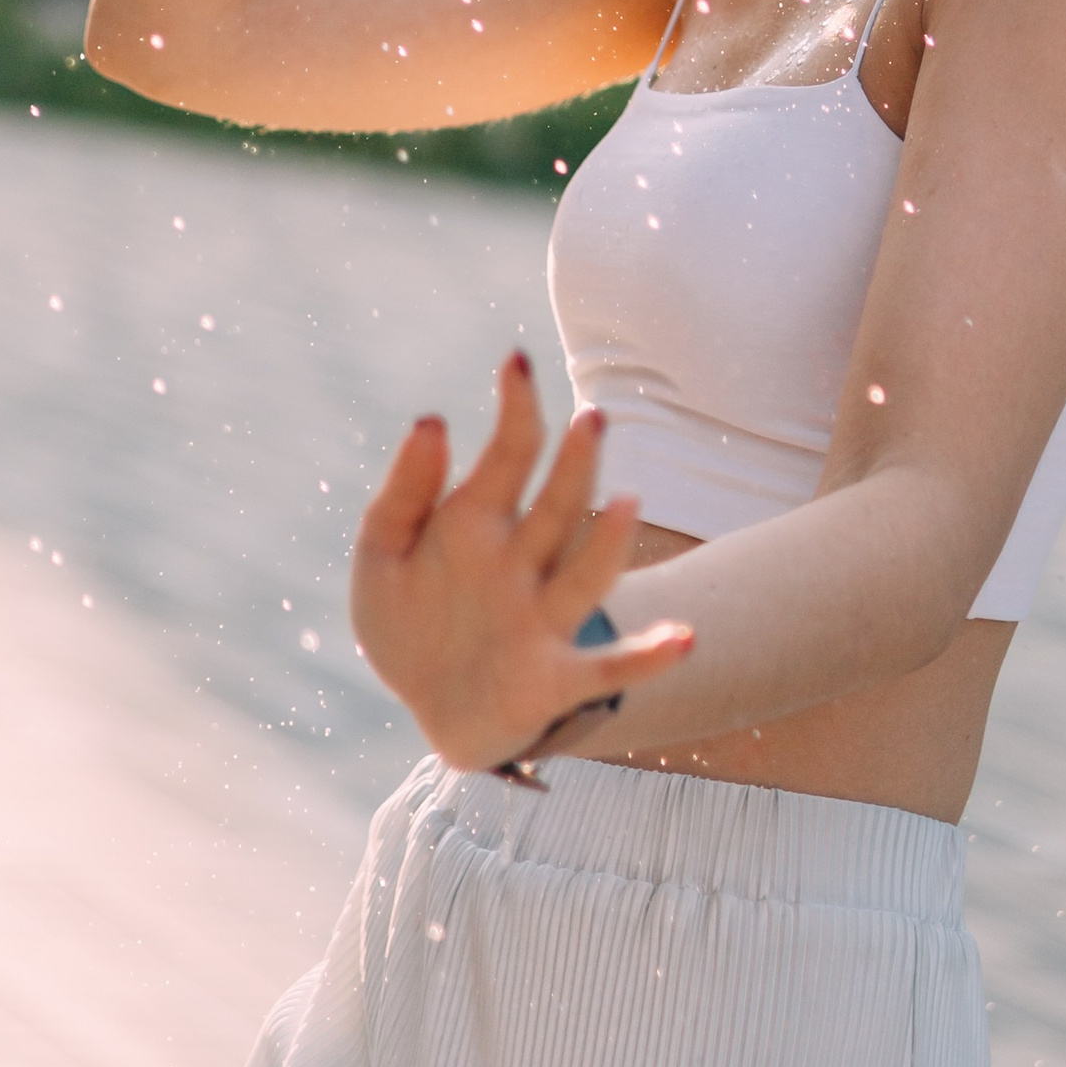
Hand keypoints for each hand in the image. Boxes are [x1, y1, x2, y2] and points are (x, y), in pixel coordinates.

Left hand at [351, 353, 695, 772]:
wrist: (431, 706)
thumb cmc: (411, 619)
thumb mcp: (382, 553)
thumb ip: (404, 492)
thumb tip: (431, 419)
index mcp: (479, 522)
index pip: (509, 454)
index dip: (516, 408)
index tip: (516, 360)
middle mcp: (523, 563)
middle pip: (557, 506)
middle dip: (575, 465)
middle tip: (591, 419)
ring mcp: (543, 619)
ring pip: (583, 575)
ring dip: (606, 543)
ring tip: (625, 503)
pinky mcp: (553, 679)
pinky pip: (606, 668)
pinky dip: (646, 658)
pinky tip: (683, 641)